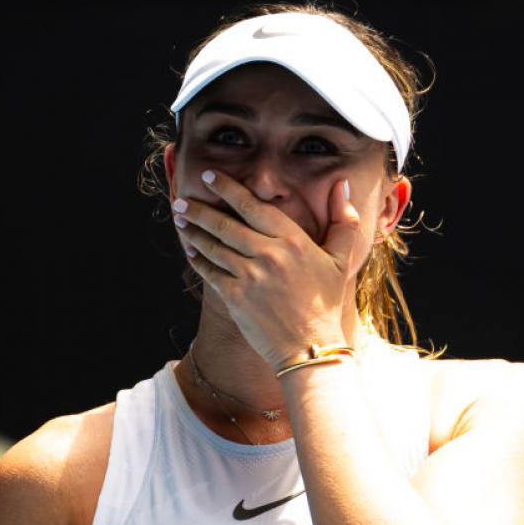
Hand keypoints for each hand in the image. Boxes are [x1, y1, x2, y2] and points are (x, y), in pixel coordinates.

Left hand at [172, 169, 360, 369]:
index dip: (227, 188)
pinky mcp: (236, 298)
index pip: (253, 206)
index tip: (209, 176)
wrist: (311, 348)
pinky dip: (198, 259)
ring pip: (213, 246)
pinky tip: (190, 250)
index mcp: (293, 240)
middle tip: (182, 200)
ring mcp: (250, 277)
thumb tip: (342, 184)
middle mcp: (269, 255)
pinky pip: (210, 272)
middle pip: (225, 224)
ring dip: (193, 231)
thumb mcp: (341, 259)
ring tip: (180, 220)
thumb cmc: (326, 303)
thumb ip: (343, 219)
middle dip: (199, 210)